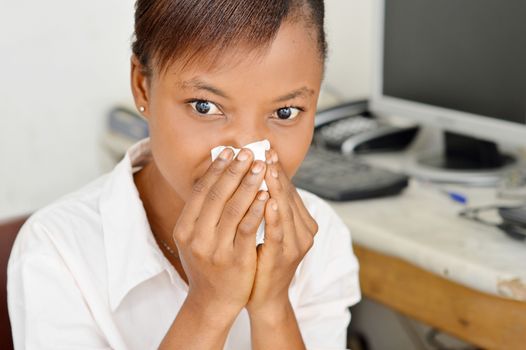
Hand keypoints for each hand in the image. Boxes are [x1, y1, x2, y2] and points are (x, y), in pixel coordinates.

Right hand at [172, 147, 267, 318]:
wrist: (212, 302)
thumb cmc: (207, 266)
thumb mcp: (195, 239)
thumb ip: (201, 213)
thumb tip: (213, 177)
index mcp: (184, 228)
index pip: (200, 191)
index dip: (216, 169)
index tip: (230, 151)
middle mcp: (195, 237)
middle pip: (216, 194)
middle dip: (235, 170)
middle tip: (249, 152)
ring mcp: (214, 249)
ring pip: (234, 208)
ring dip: (249, 183)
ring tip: (261, 166)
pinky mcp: (235, 259)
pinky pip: (247, 228)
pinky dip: (257, 209)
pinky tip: (268, 195)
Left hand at [246, 148, 318, 316]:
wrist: (265, 297)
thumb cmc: (263, 260)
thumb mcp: (269, 230)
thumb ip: (268, 207)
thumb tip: (257, 178)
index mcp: (302, 222)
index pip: (288, 190)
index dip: (277, 169)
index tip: (266, 150)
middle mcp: (304, 231)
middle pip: (288, 195)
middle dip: (275, 172)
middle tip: (265, 151)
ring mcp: (296, 244)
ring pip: (285, 209)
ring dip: (275, 187)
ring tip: (266, 167)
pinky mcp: (284, 256)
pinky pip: (278, 232)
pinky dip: (274, 216)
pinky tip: (267, 202)